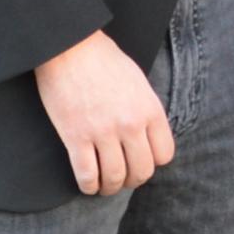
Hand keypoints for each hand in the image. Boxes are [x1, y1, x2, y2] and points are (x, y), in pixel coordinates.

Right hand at [33, 30, 173, 196]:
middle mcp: (131, 124)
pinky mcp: (75, 137)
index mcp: (149, 109)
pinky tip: (87, 185)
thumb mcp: (138, 80)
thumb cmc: (102, 58)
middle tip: (122, 178)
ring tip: (104, 186)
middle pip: (142, 171)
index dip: (152, 162)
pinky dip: (88, 186)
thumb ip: (145, 108)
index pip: (164, 154)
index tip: (140, 160)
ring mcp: (103, 132)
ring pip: (115, 178)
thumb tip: (146, 134)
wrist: (69, 45)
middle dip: (133, 180)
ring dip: (110, 187)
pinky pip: (87, 174)